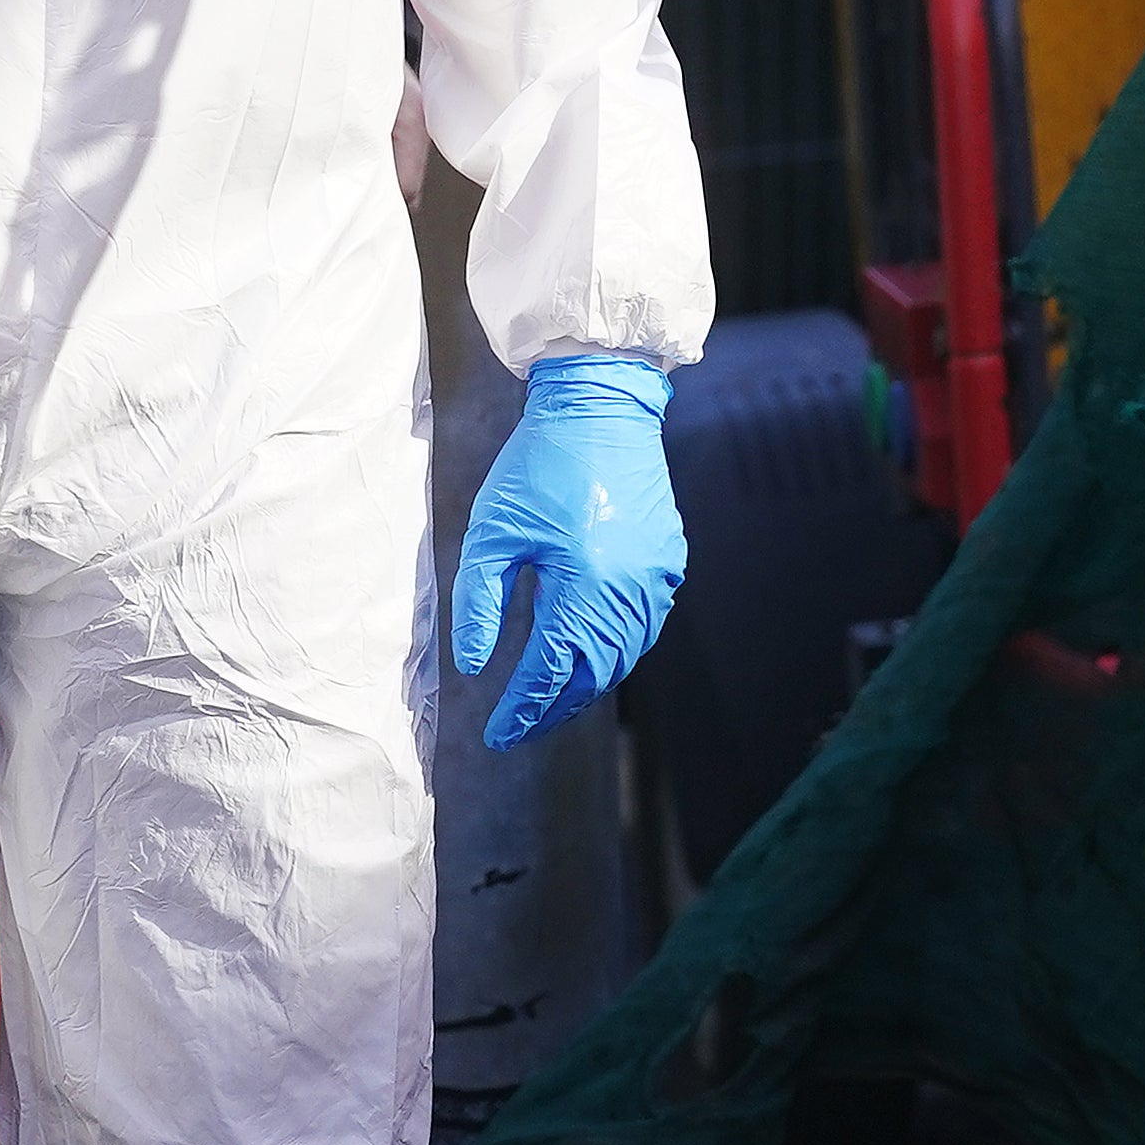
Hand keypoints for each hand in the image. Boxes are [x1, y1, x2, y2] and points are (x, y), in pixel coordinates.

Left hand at [445, 352, 685, 748]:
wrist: (601, 409)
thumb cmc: (538, 466)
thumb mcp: (493, 533)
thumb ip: (480, 603)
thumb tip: (476, 666)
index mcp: (584, 586)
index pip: (550, 672)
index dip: (522, 709)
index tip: (496, 734)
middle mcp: (629, 593)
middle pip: (592, 676)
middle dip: (553, 709)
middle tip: (518, 728)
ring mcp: (656, 580)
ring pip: (623, 658)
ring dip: (585, 687)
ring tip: (548, 704)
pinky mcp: (668, 564)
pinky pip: (643, 627)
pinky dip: (614, 654)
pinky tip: (589, 658)